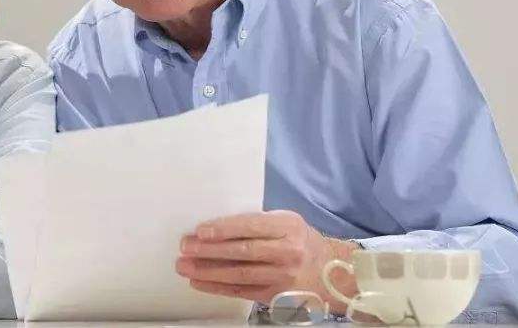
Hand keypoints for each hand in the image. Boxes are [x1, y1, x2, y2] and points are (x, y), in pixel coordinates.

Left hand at [175, 210, 358, 310]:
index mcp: (288, 227)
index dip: (224, 228)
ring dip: (208, 271)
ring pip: (239, 274)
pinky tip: (200, 282)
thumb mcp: (288, 222)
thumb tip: (218, 225)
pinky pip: (242, 291)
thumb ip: (259, 222)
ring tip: (185, 266)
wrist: (332, 273)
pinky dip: (218, 287)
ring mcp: (282, 276)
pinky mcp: (276, 295)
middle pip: (242, 251)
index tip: (201, 230)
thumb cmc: (301, 241)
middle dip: (209, 250)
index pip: (251, 226)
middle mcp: (287, 252)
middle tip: (186, 247)